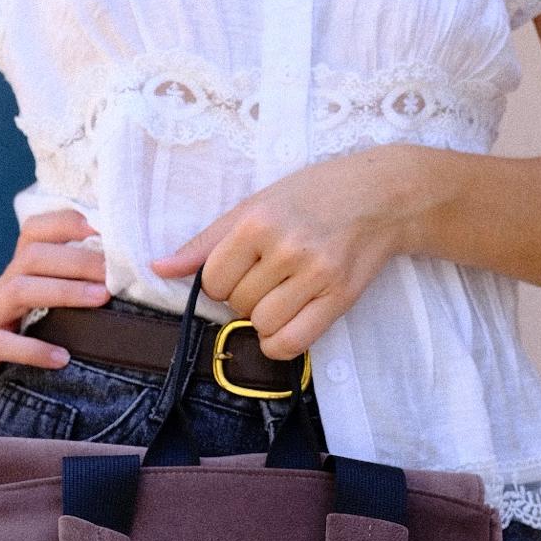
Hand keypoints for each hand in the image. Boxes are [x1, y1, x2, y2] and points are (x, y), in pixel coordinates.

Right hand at [0, 208, 110, 415]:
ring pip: (20, 291)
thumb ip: (56, 293)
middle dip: (76, 259)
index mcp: (14, 276)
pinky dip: (33, 349)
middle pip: (33, 257)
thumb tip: (112, 284)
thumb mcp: (24, 311)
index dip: (64, 223)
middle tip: (114, 272)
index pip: (34, 233)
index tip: (99, 227)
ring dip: (63, 291)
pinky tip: (61, 358)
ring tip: (99, 299)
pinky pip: (3, 345)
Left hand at [149, 148, 407, 359]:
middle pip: (238, 304)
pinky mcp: (340, 298)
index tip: (238, 271)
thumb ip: (207, 241)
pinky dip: (280, 343)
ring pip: (262, 326)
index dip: (219, 283)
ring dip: (264, 320)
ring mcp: (316, 275)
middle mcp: (287, 248)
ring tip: (281, 295)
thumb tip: (160, 268)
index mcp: (259, 221)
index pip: (214, 280)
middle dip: (245, 298)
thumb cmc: (312, 196)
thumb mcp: (256, 204)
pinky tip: (285, 325)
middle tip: (268, 277)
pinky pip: (293, 343)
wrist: (380, 196)